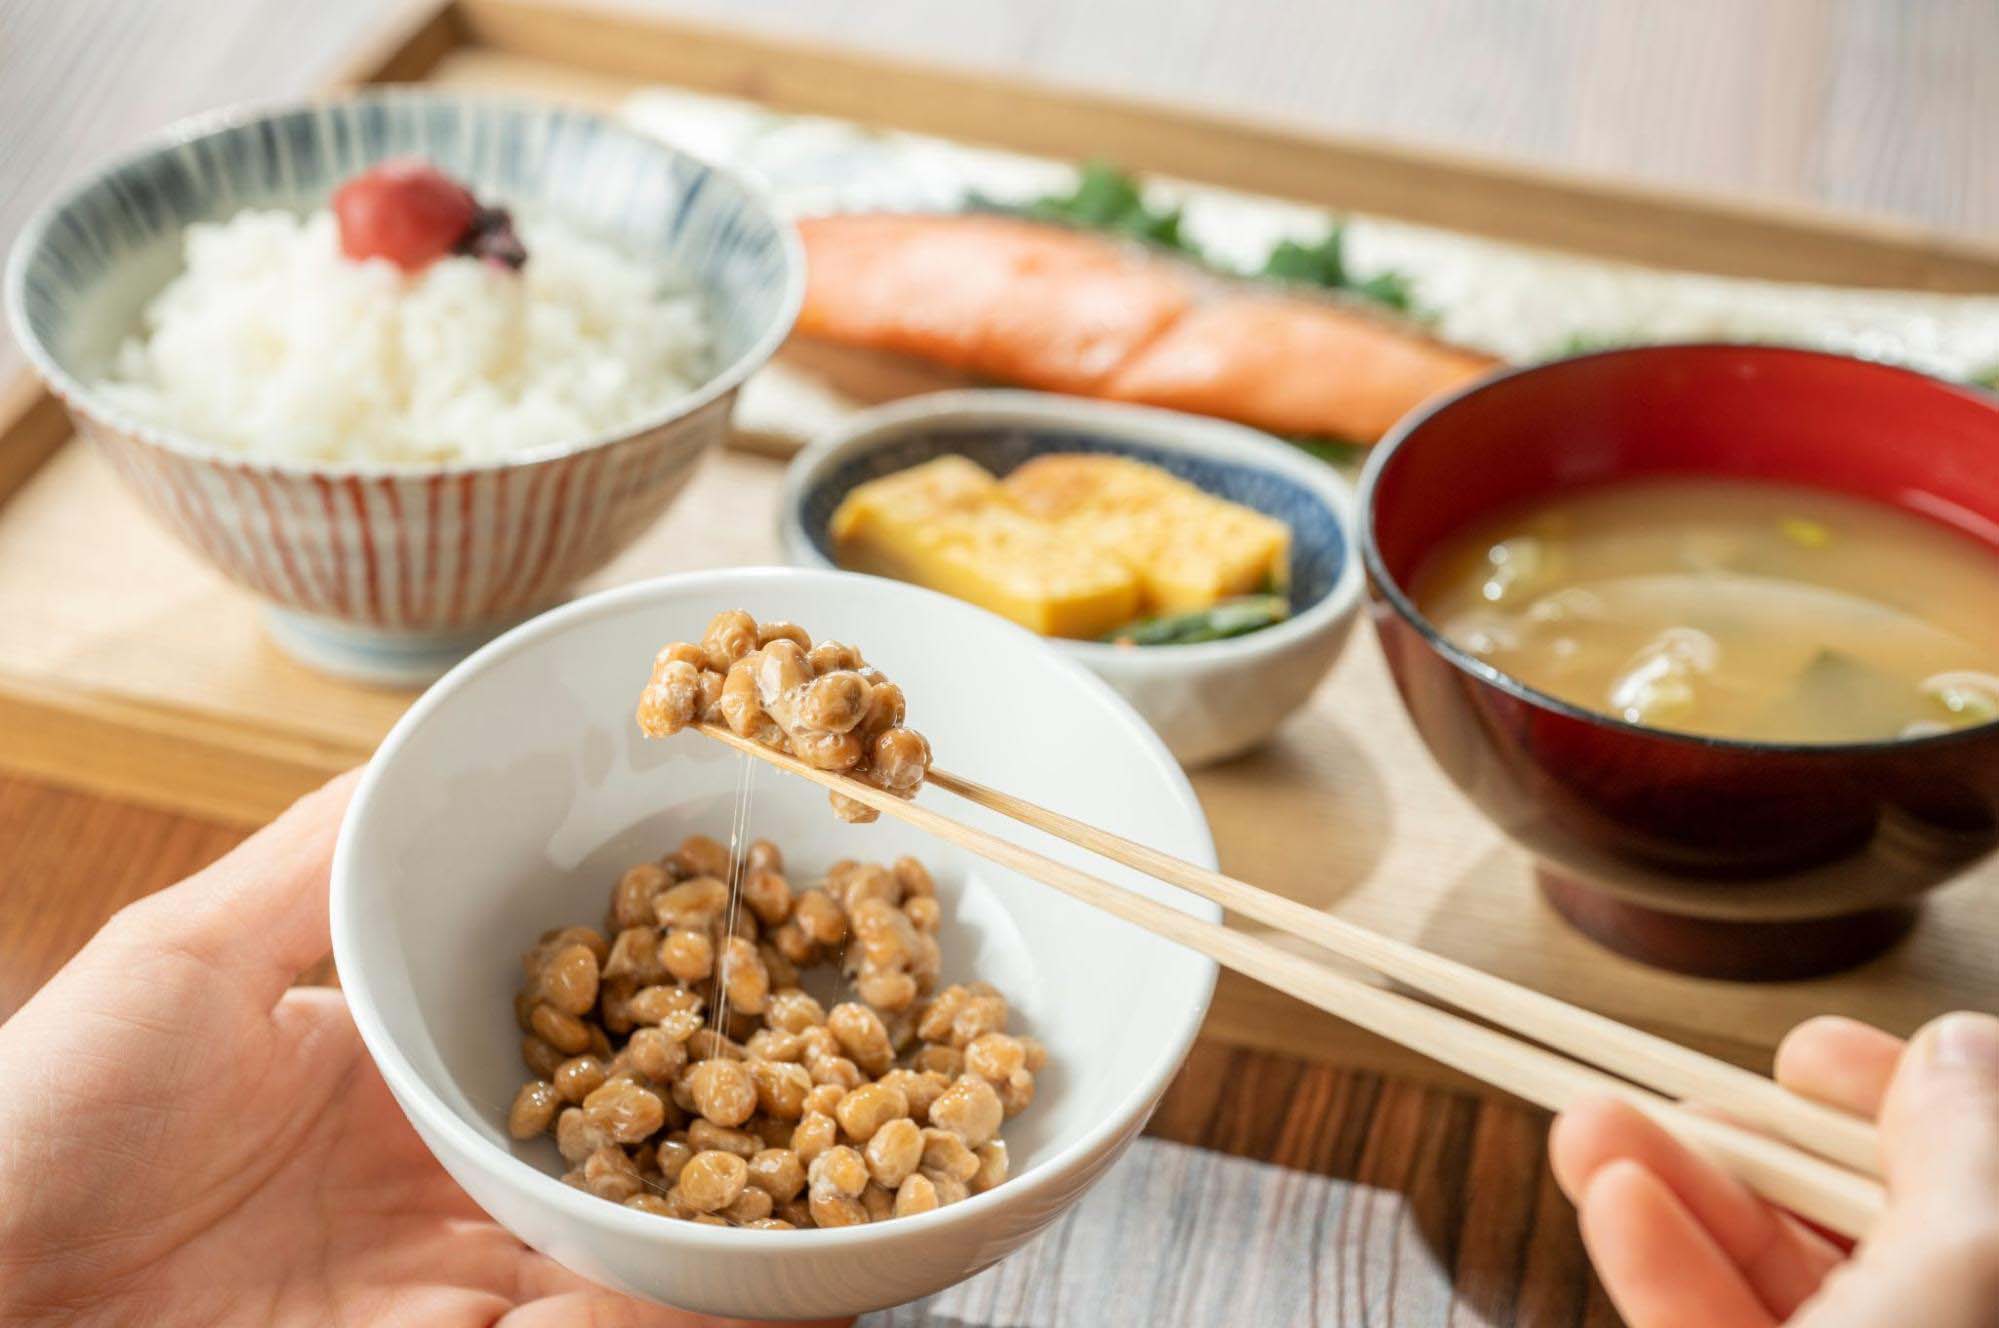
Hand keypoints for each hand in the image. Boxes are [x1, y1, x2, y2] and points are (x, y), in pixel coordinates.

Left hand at [0, 773, 846, 1327]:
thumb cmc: (40, 1115)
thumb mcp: (182, 953)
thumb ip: (322, 858)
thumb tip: (437, 744)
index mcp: (404, 1074)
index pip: (583, 1031)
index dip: (684, 1004)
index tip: (779, 960)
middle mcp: (443, 1184)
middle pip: (631, 1159)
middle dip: (746, 1143)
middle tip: (862, 1111)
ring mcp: (446, 1288)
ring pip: (628, 1260)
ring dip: (728, 1243)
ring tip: (843, 1213)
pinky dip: (653, 1316)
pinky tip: (733, 1288)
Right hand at [1552, 1012, 1998, 1326]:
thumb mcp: (1972, 1265)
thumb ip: (1965, 1144)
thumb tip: (1954, 1050)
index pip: (1963, 1168)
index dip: (1886, 1095)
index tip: (1809, 1057)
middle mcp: (1940, 1322)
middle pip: (1845, 1210)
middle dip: (1749, 1139)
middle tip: (1674, 1097)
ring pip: (1766, 1266)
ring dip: (1672, 1185)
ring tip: (1588, 1128)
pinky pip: (1708, 1325)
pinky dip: (1655, 1265)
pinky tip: (1612, 1203)